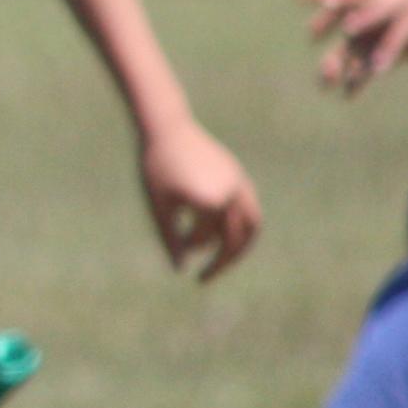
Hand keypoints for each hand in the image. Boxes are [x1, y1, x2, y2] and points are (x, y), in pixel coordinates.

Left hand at [136, 118, 262, 279]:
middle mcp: (230, 192)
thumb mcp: (159, 208)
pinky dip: (240, 227)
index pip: (208, 239)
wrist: (167, 128)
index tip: (183, 261)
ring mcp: (239, 183)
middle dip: (222, 261)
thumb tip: (180, 269)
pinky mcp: (239, 175)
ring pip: (251, 225)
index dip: (194, 252)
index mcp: (209, 200)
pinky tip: (220, 234)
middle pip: (236, 238)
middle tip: (204, 278)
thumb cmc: (156, 169)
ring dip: (239, 246)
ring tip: (222, 261)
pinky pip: (249, 208)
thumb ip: (171, 240)